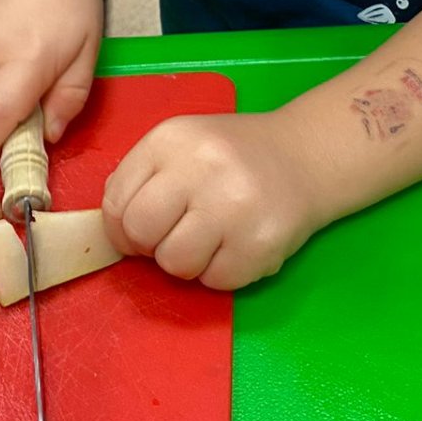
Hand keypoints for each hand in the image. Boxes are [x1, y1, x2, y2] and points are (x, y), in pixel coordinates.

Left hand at [102, 110, 328, 289]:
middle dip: (150, 245)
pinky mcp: (261, 243)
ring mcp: (234, 206)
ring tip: (209, 239)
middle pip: (140, 231)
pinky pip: (215, 281)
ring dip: (186, 262)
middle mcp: (202, 168)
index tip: (142, 228)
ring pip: (175, 263)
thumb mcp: (181, 147)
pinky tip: (237, 244)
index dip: (121, 226)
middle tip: (174, 235)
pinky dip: (221, 271)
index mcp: (171, 139)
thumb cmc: (232, 156)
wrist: (306, 156)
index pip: (116, 201)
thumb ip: (142, 179)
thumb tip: (115, 232)